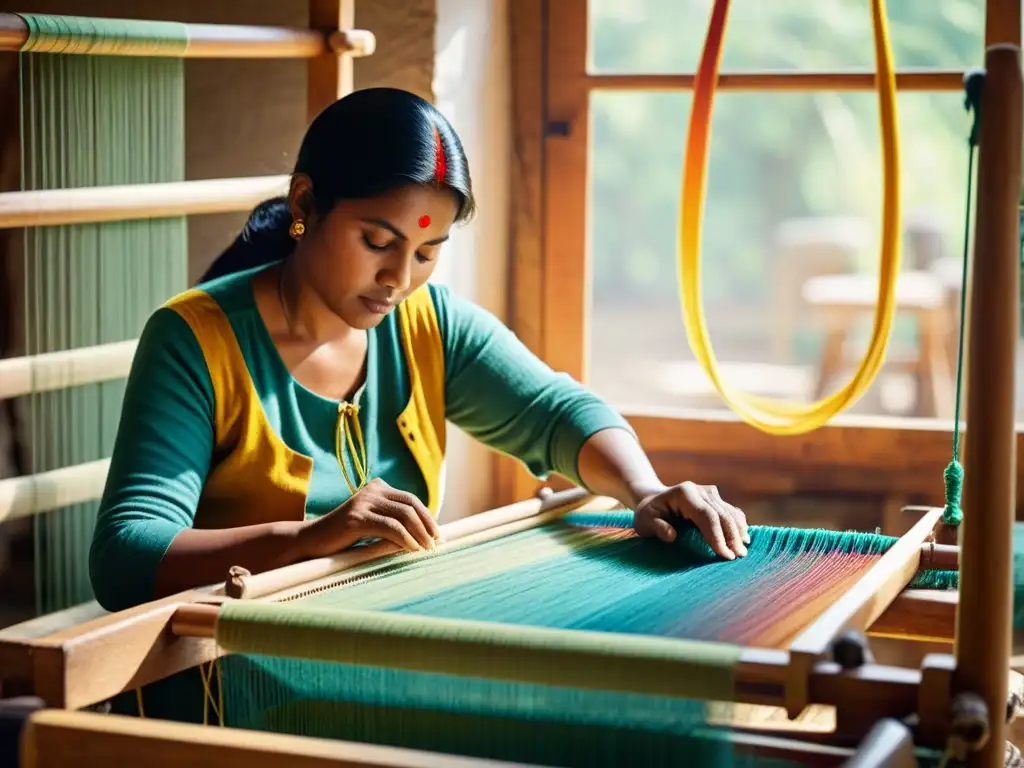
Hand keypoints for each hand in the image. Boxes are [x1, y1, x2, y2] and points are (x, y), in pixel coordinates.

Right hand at [298, 478, 440, 557]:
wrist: (310, 542)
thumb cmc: (344, 539)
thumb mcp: (373, 526)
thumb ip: (393, 524)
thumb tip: (426, 536)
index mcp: (378, 487)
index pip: (411, 500)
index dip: (427, 517)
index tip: (438, 535)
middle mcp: (372, 490)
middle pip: (410, 505)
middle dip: (427, 525)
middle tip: (436, 544)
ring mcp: (363, 502)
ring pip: (403, 515)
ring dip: (420, 534)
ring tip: (426, 550)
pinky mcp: (356, 518)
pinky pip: (390, 527)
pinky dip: (405, 539)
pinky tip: (412, 549)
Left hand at [633, 481, 748, 559]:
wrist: (654, 500)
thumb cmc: (648, 514)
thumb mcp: (644, 521)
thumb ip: (656, 527)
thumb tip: (671, 535)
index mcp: (685, 493)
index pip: (706, 515)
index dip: (717, 535)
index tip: (725, 555)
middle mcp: (701, 491)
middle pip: (722, 515)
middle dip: (731, 537)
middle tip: (738, 557)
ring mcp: (711, 493)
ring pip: (730, 513)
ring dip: (738, 533)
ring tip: (743, 552)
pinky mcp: (716, 499)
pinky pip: (731, 512)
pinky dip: (739, 526)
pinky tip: (744, 540)